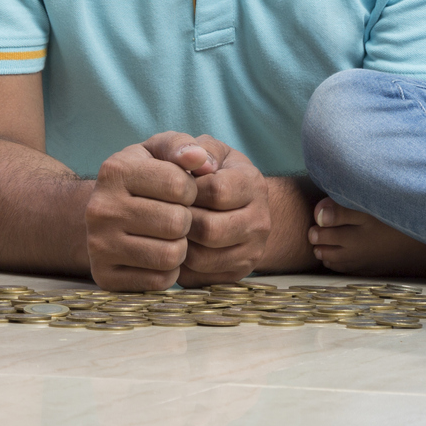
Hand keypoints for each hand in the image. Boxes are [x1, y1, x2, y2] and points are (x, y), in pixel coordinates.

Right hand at [84, 137, 199, 289]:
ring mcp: (99, 245)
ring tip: (169, 236)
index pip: (180, 185)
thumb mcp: (156, 151)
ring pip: (170, 255)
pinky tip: (157, 256)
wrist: (103, 215)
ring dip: (179, 247)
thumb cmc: (141, 178)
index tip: (180, 191)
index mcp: (115, 170)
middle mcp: (101, 208)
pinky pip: (159, 281)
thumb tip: (201, 159)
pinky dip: (167, 272)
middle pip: (177, 223)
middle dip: (186, 221)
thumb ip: (180, 146)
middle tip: (176, 217)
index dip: (191, 190)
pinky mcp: (105, 276)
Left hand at [143, 133, 274, 283]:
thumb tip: (193, 157)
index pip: (217, 191)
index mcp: (253, 184)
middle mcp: (260, 221)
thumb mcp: (209, 150)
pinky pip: (200, 278)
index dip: (187, 190)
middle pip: (210, 230)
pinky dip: (180, 265)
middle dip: (181, 221)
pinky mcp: (237, 275)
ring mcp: (252, 252)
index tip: (174, 187)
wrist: (236, 205)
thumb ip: (198, 147)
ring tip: (168, 230)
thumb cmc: (212, 172)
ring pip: (204, 258)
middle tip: (165, 212)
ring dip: (178, 244)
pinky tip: (175, 247)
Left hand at [306, 198, 416, 274]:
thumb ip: (340, 211)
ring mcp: (362, 265)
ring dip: (326, 254)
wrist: (421, 242)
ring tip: (326, 243)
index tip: (316, 220)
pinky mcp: (372, 271)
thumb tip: (316, 215)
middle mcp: (352, 256)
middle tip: (316, 232)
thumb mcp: (367, 211)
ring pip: (334, 264)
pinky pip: (347, 271)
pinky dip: (339, 264)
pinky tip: (341, 255)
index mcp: (349, 240)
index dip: (314, 227)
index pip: (319, 235)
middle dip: (317, 242)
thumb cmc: (392, 221)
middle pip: (324, 252)